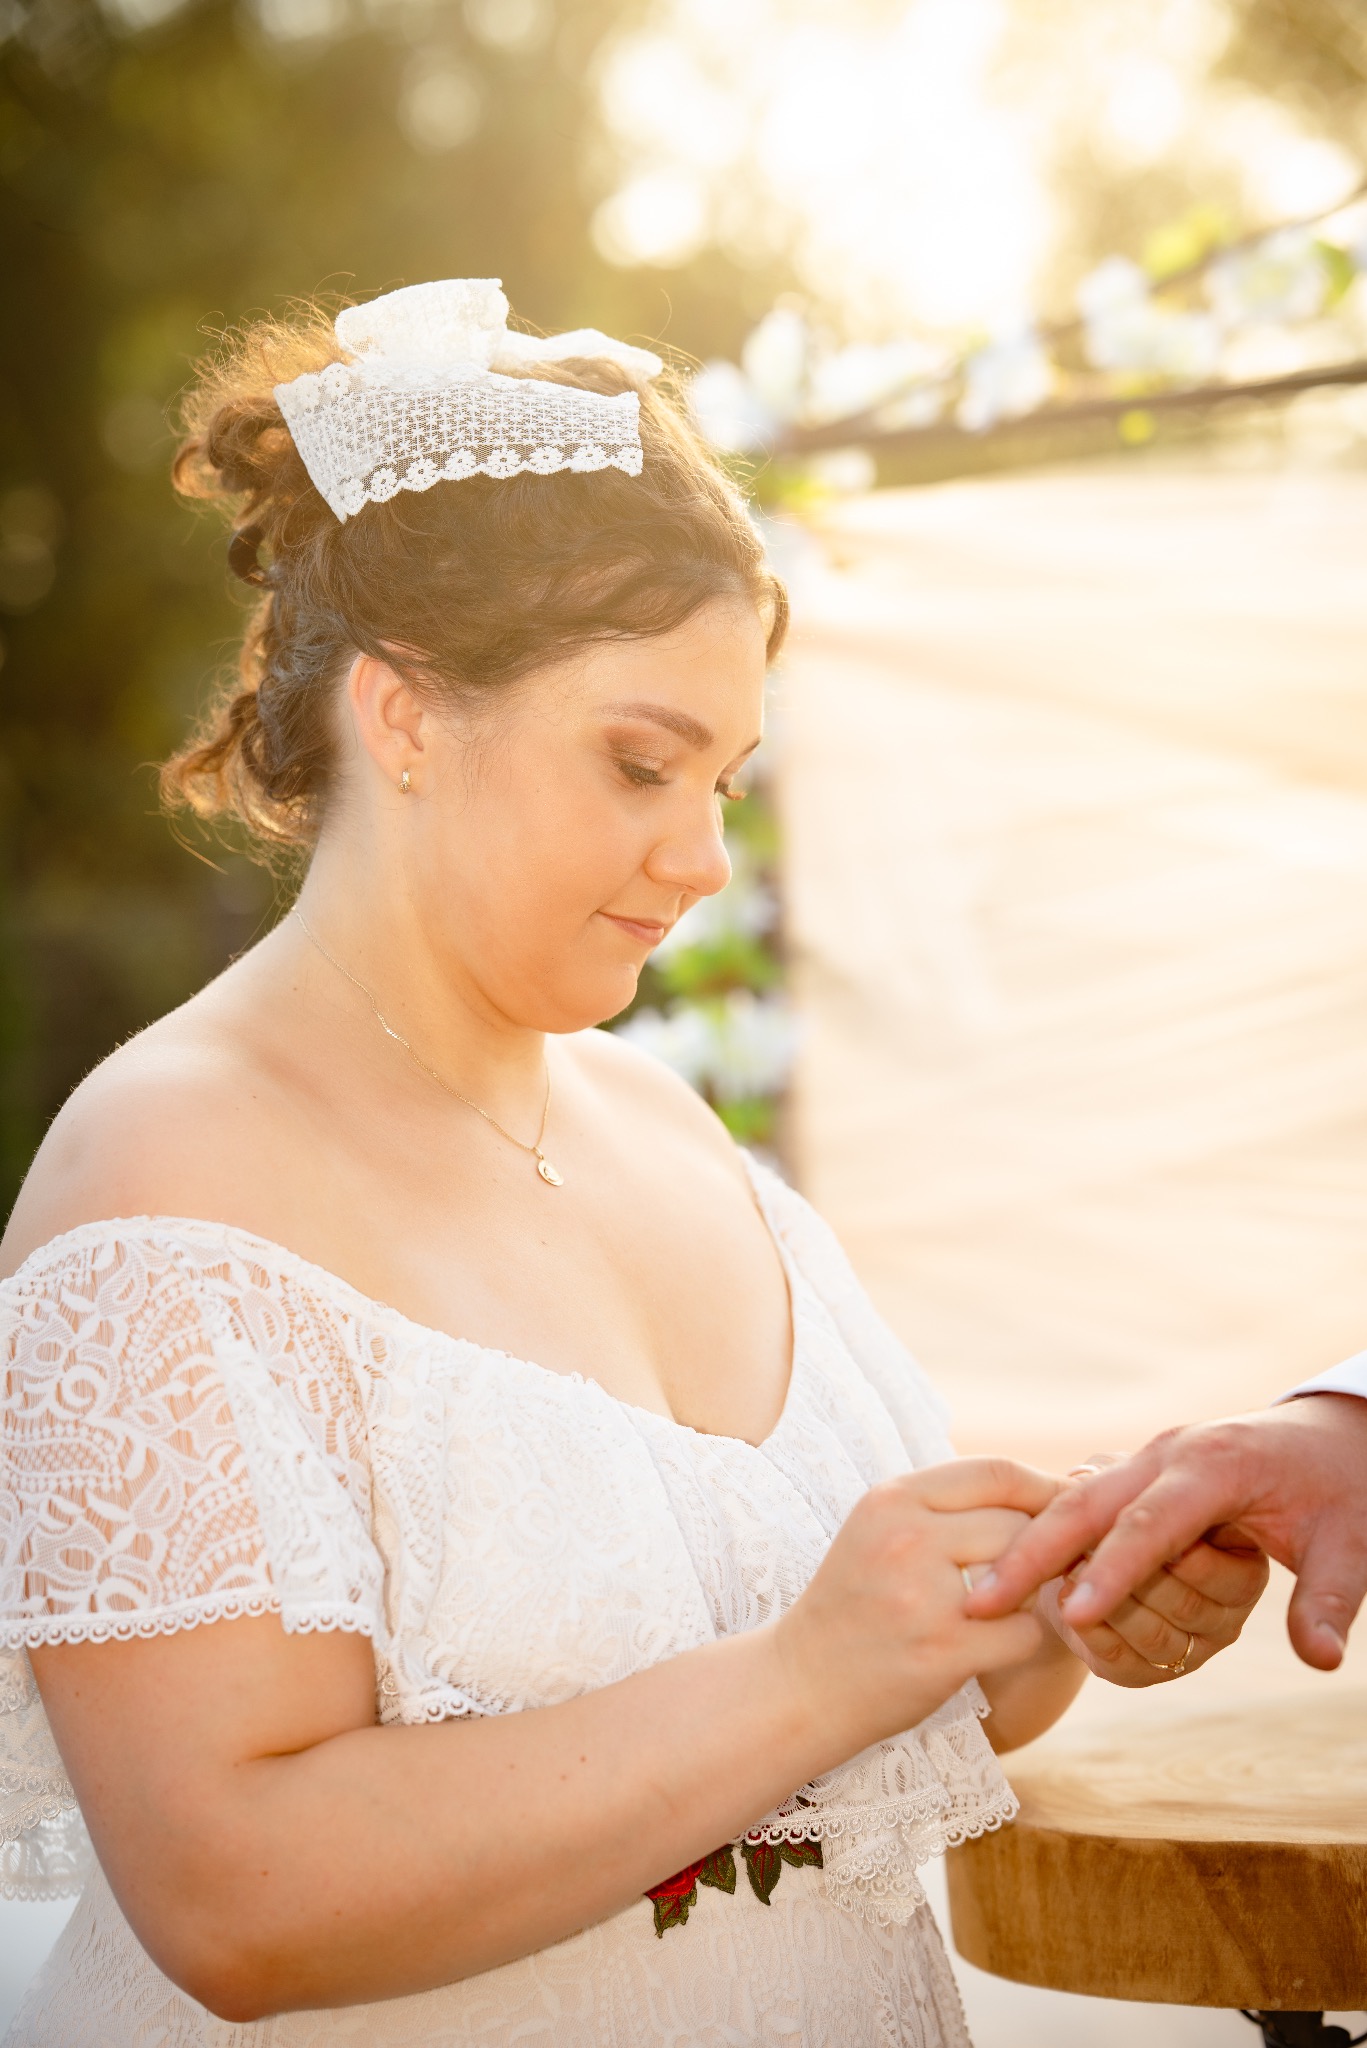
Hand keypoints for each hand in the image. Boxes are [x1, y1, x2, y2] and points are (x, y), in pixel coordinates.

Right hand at [774, 1457, 1058, 1760]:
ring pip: (1026, 1574)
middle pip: (1018, 1523)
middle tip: (1043, 1567)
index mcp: (891, 1499)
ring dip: (1028, 1593)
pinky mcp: (943, 1652)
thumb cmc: (856, 1602)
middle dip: (1040, 1546)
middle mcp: (906, 1538)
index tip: (1065, 1506)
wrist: (803, 1683)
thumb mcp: (882, 1530)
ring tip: (1004, 1605)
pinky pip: (1024, 1633)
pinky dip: (1019, 1641)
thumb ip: (948, 1506)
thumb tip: (1044, 1488)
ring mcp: (924, 1596)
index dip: (1042, 1487)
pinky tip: (990, 1646)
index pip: (994, 1472)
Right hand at [968, 1395, 1366, 1669]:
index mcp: (1216, 1464)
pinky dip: (1045, 1536)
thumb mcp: (1352, 1543)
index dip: (1111, 1571)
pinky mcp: (1138, 1471)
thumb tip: (1319, 1661)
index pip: (1153, 1522)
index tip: (1071, 1615)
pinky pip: (1082, 1504)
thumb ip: (1330, 1600)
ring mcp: (1147, 1458)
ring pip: (1072, 1500)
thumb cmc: (1343, 1487)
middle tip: (981, 1601)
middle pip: (1085, 1502)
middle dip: (1033, 1552)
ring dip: (1027, 1546)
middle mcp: (1168, 1454)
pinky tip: (1008, 1572)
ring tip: (981, 1595)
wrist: (1333, 1432)